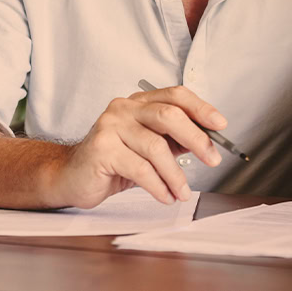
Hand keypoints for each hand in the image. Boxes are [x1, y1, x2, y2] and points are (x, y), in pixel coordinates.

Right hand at [51, 85, 226, 208]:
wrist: (70, 177)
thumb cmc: (114, 161)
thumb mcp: (148, 147)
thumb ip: (174, 140)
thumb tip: (208, 142)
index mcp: (138, 102)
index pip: (176, 95)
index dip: (201, 108)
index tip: (221, 124)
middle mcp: (123, 108)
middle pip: (169, 116)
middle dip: (196, 139)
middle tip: (213, 160)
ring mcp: (110, 126)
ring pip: (156, 147)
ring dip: (175, 175)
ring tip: (183, 192)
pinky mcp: (102, 149)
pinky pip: (140, 169)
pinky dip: (158, 186)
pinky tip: (165, 196)